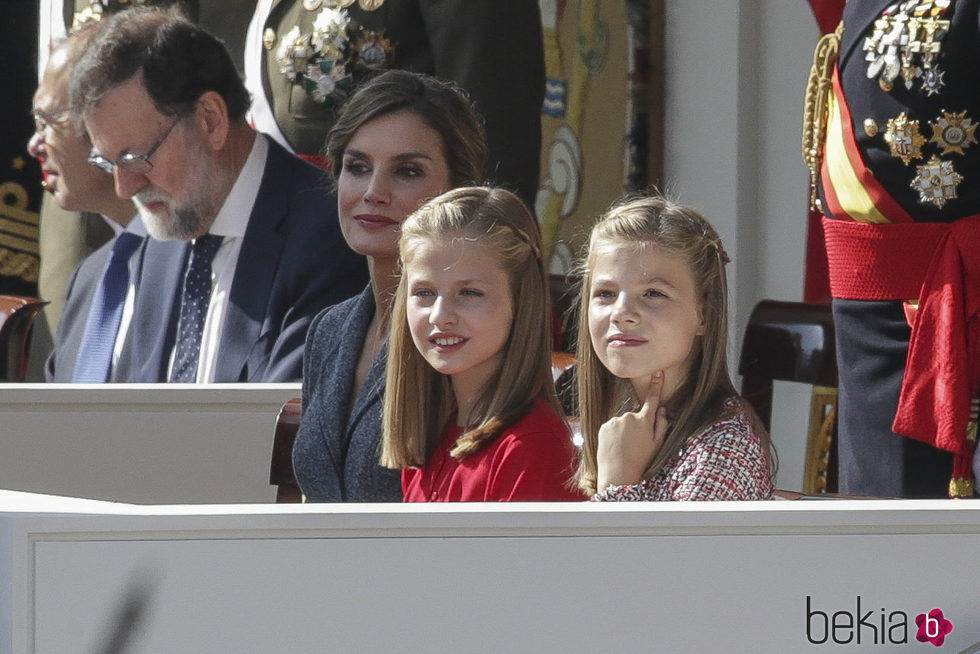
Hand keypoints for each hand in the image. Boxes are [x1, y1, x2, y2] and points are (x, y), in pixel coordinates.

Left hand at [596, 371, 668, 490]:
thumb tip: (661, 409)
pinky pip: (613, 426)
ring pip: (623, 422)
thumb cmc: (641, 461)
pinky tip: (616, 447)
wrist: (618, 474)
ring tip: (625, 448)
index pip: (652, 399)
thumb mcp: (658, 445)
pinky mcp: (604, 426)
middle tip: (637, 445)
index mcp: (644, 421)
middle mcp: (628, 417)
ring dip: (625, 431)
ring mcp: (615, 421)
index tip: (658, 373)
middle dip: (637, 426)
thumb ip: (662, 424)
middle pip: (636, 416)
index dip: (656, 385)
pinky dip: (615, 434)